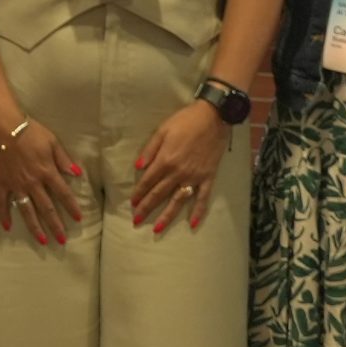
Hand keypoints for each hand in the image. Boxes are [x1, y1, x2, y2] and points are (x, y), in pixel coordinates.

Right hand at [0, 112, 82, 245]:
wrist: (3, 127)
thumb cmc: (30, 132)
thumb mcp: (52, 142)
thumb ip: (63, 159)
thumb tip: (77, 174)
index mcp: (47, 172)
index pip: (63, 194)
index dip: (71, 207)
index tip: (78, 219)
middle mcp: (33, 183)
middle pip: (47, 208)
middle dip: (56, 225)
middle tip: (62, 241)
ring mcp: (16, 185)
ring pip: (27, 211)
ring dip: (35, 227)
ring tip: (42, 241)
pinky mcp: (1, 183)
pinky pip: (2, 202)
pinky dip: (3, 215)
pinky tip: (7, 227)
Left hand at [129, 102, 226, 232]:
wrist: (213, 118)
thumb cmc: (185, 121)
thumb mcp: (162, 131)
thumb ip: (149, 150)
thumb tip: (137, 168)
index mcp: (165, 160)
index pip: (148, 181)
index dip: (139, 193)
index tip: (132, 203)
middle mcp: (178, 172)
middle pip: (159, 194)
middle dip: (146, 208)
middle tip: (136, 220)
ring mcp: (194, 177)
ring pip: (178, 201)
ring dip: (167, 216)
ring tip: (157, 229)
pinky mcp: (208, 178)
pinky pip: (203, 198)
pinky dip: (198, 212)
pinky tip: (192, 224)